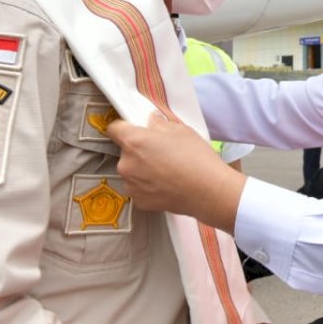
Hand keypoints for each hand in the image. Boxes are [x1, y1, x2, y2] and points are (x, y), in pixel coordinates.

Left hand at [106, 111, 245, 232]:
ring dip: (142, 169)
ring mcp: (131, 185)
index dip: (125, 127)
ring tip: (166, 171)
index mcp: (134, 141)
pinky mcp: (139, 201)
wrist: (208, 191)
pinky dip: (148, 186)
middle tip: (161, 152)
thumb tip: (150, 122)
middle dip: (139, 150)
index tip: (135, 130)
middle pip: (125, 151)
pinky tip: (167, 185)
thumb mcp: (181, 130)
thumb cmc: (196, 157)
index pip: (114, 128)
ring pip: (132, 171)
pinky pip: (139, 188)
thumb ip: (159, 124)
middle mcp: (126, 163)